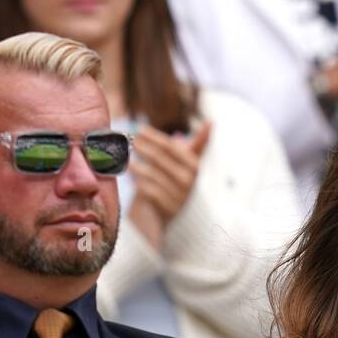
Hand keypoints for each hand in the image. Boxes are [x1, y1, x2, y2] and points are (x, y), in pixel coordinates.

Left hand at [127, 121, 210, 241]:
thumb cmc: (185, 182)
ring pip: (150, 174)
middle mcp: (187, 180)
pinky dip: (138, 180)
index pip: (170, 147)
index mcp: (194, 166)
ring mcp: (176, 195)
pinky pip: (147, 190)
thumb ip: (200, 143)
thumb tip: (210, 122)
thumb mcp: (193, 163)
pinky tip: (131, 173)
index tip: (139, 130)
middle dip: (142, 147)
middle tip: (128, 140)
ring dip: (135, 163)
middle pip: (158, 159)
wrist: (187, 216)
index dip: (153, 137)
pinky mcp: (165, 207)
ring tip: (126, 155)